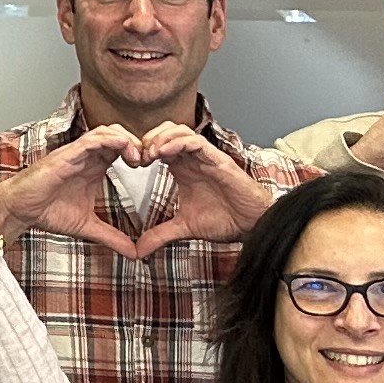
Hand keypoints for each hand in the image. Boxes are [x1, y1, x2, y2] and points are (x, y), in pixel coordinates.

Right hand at [0, 124, 147, 261]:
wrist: (20, 210)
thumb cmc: (47, 212)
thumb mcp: (88, 227)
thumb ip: (112, 237)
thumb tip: (135, 254)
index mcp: (94, 166)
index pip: (124, 149)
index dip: (141, 154)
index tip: (154, 169)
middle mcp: (88, 156)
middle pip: (121, 134)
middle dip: (140, 144)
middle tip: (152, 161)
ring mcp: (78, 152)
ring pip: (110, 131)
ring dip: (129, 139)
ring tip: (140, 157)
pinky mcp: (68, 153)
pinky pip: (94, 138)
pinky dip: (113, 139)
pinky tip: (125, 149)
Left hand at [126, 125, 271, 255]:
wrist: (252, 225)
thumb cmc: (225, 220)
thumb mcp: (184, 228)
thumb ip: (160, 235)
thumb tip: (138, 251)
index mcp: (183, 168)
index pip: (158, 145)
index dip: (141, 150)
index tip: (131, 165)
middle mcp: (193, 159)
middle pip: (165, 131)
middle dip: (147, 139)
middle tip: (137, 157)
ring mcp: (205, 157)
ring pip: (179, 130)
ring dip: (160, 138)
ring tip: (149, 153)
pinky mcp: (218, 160)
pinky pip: (196, 142)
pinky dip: (178, 143)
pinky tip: (165, 153)